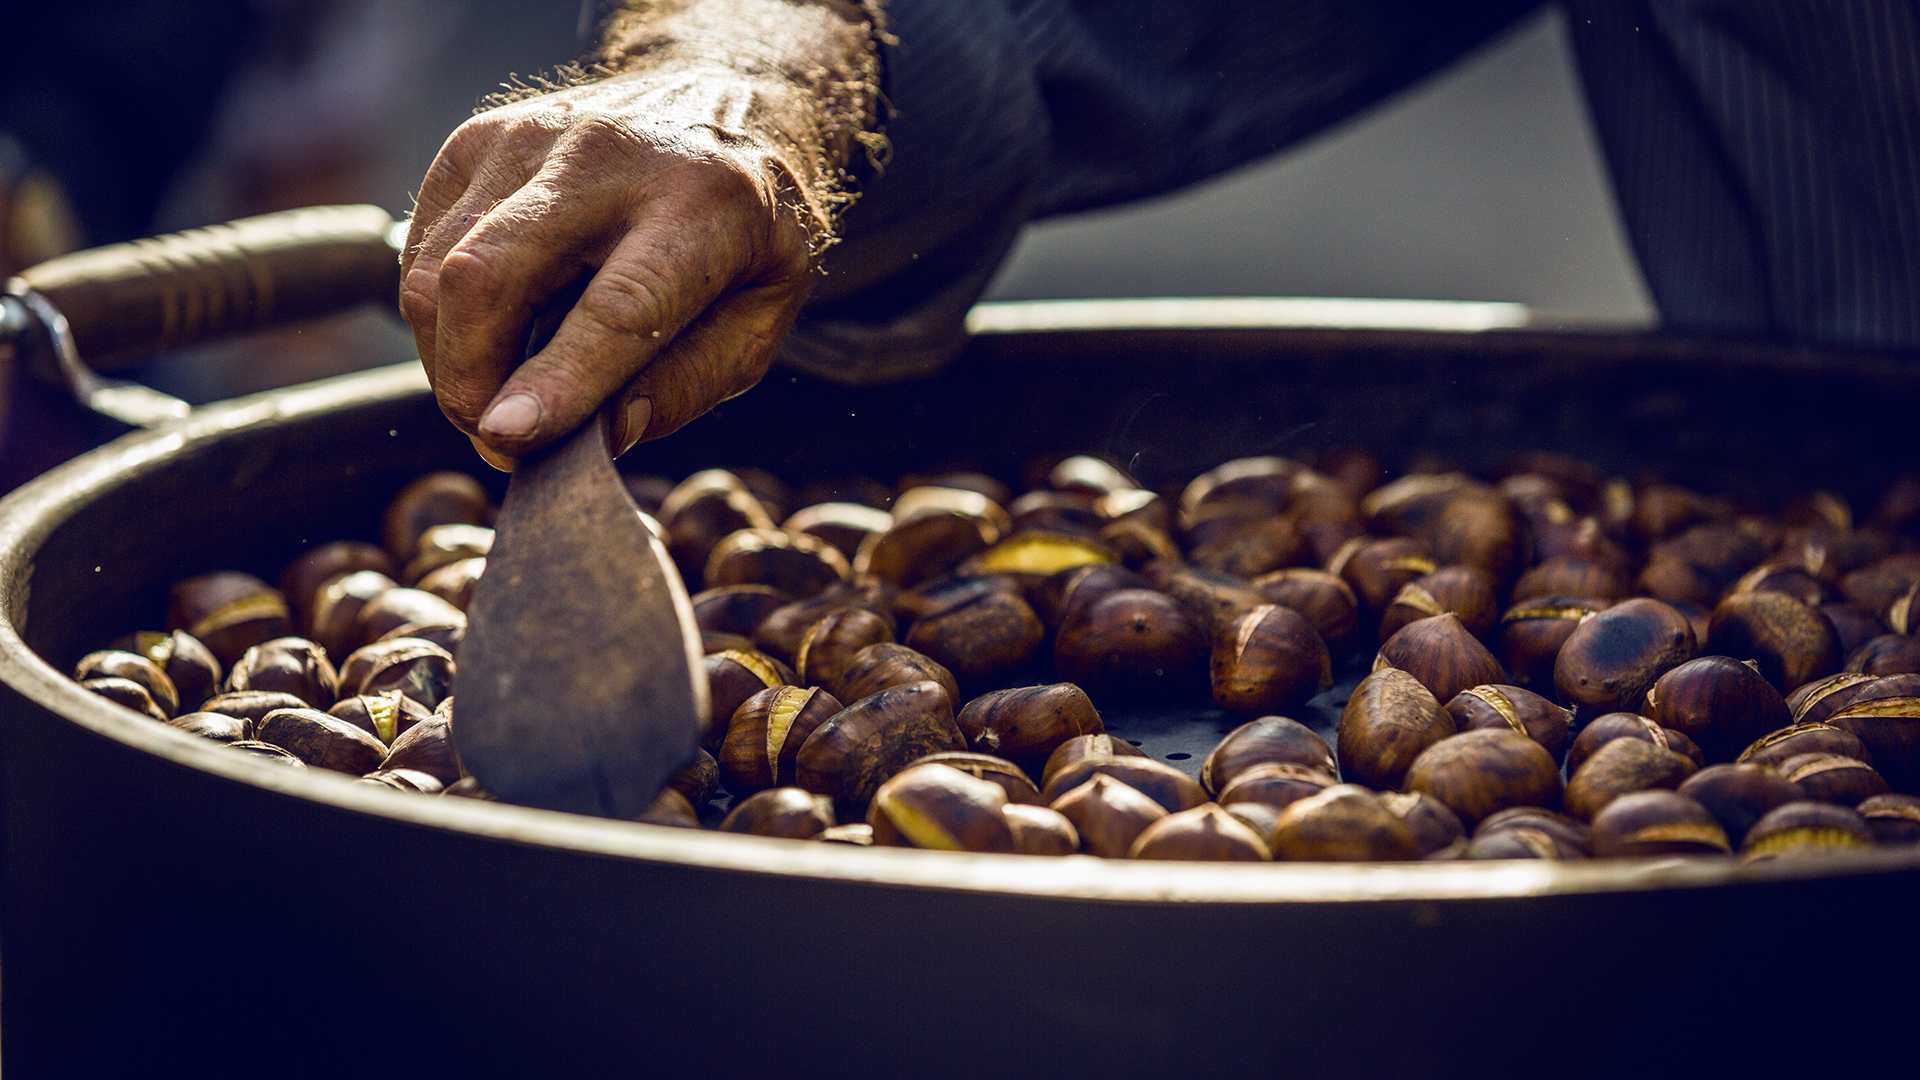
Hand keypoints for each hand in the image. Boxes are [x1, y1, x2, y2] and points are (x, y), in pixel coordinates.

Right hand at [399, 68, 829, 466]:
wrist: (722, 106)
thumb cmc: (742, 232)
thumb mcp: (760, 316)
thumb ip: (688, 381)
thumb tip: (601, 435)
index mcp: (704, 204)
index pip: (618, 307)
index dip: (558, 380)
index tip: (508, 436)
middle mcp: (608, 156)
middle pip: (489, 275)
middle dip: (468, 379)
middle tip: (495, 441)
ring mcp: (530, 137)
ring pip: (437, 269)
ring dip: (448, 358)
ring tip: (495, 395)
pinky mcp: (477, 139)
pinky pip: (420, 247)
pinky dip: (437, 313)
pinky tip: (487, 333)